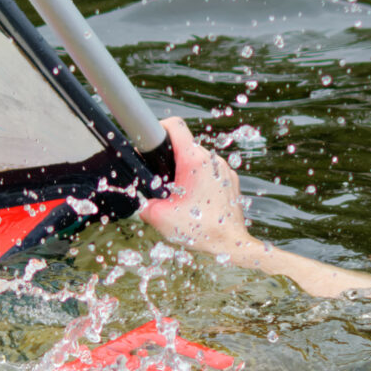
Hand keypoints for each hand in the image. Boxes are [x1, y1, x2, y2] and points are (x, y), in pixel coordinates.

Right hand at [142, 117, 256, 257]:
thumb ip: (144, 203)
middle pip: (185, 146)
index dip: (159, 128)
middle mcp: (212, 160)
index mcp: (194, 161)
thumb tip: (140, 199)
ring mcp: (224, 169)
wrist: (229, 244)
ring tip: (181, 194)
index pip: (175, 126)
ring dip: (186, 172)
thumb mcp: (160, 217)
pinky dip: (201, 181)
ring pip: (198, 160)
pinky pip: (211, 172)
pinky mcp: (231, 180)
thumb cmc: (200, 229)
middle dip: (171, 161)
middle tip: (164, 181)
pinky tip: (196, 200)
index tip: (152, 141)